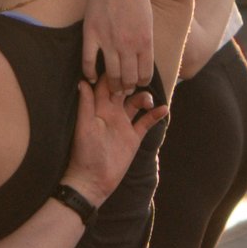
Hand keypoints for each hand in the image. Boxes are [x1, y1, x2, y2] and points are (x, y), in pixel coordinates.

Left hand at [64, 68, 168, 204]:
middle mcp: (112, 113)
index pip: (106, 85)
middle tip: (138, 82)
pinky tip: (163, 109)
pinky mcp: (133, 137)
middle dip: (131, 83)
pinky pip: (146, 122)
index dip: (113, 75)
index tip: (122, 67)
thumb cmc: (85, 153)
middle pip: (124, 90)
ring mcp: (124, 124)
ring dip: (144, 97)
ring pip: (136, 103)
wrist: (94, 180)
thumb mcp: (84, 126)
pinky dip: (155, 115)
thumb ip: (86, 104)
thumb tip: (83, 80)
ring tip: (148, 101)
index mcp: (98, 108)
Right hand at [83, 0, 155, 94]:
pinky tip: (91, 79)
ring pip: (111, 74)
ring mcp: (108, 40)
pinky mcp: (91, 33)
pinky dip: (89, 74)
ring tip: (111, 89)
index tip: (138, 84)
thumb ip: (145, 40)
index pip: (145, 73)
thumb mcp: (148, 20)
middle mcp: (128, 44)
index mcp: (146, 41)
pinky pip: (88, 61)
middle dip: (128, 88)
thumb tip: (142, 59)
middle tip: (124, 91)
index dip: (142, 83)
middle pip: (129, 78)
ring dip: (112, 85)